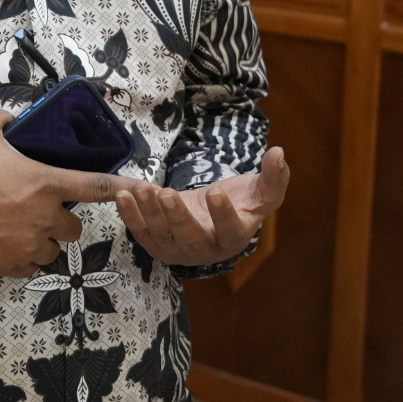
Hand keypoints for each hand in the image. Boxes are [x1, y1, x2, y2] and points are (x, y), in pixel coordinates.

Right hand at [0, 108, 148, 276]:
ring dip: (43, 240)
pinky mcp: (9, 266)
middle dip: (62, 218)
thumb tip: (17, 120)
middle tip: (37, 207)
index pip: (96, 186)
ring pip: (53, 250)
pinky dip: (23, 257)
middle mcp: (43, 217)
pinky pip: (30, 267)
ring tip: (16, 227)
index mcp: (43, 182)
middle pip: (75, 227)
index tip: (143, 189)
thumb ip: (7, 120)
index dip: (123, 187)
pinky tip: (3, 242)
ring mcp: (26, 246)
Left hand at [114, 146, 288, 265]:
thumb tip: (279, 152)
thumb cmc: (239, 202)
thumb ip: (274, 177)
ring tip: (143, 189)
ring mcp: (177, 250)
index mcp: (233, 238)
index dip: (223, 215)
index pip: (230, 231)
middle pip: (189, 238)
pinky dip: (130, 215)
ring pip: (161, 235)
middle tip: (167, 195)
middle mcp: (204, 251)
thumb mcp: (260, 191)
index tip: (217, 192)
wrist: (210, 214)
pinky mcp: (155, 243)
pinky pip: (141, 232)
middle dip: (177, 217)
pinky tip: (123, 195)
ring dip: (149, 212)